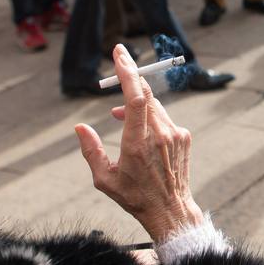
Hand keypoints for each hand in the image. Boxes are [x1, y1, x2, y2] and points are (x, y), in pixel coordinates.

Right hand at [75, 44, 202, 243]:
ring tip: (118, 116)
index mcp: (138, 144)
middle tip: (117, 64)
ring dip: (136, 103)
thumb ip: (90, 151)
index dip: (128, 73)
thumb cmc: (134, 197)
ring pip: (154, 105)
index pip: (135, 98)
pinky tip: (140, 132)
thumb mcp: (104, 180)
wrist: (170, 210)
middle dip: (130, 77)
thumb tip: (79, 126)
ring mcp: (175, 134)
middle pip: (145, 94)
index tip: (119, 53)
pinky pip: (164, 117)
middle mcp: (159, 135)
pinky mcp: (184, 136)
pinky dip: (150, 116)